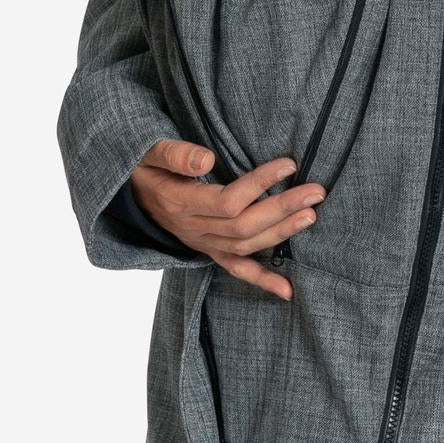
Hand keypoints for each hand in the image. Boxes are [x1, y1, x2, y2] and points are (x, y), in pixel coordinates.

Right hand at [129, 139, 325, 300]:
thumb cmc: (144, 166)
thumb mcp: (149, 152)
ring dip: (280, 234)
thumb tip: (206, 160)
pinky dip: (262, 280)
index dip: (260, 184)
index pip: (227, 201)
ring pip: (245, 246)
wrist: (127, 192)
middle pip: (243, 226)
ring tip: (312, 216)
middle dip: (282, 209)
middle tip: (316, 192)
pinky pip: (235, 269)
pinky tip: (289, 290)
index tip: (288, 164)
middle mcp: (191, 229)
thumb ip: (174, 154)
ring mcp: (201, 244)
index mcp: (179, 203)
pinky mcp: (208, 250)